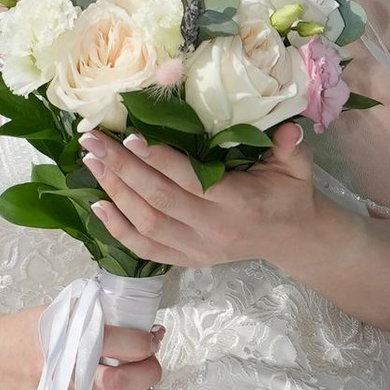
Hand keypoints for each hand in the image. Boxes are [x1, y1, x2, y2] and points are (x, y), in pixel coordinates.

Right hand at [0, 303, 162, 389]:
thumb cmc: (23, 332)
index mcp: (60, 340)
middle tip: (152, 365)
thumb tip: (141, 327)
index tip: (153, 338)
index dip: (143, 342)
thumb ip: (93, 317)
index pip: (114, 342)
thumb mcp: (56, 312)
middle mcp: (57, 375)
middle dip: (146, 374)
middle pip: (114, 383)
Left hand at [82, 120, 323, 275]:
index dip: (159, 160)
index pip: (190, 181)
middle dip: (121, 168)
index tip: (131, 136)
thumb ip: (290, 147)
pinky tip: (98, 207)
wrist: (291, 237)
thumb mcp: (297, 167)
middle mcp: (213, 229)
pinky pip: (146, 249)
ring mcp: (197, 249)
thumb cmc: (289, 193)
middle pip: (158, 199)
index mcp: (238, 202)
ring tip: (91, 162)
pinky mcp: (188, 260)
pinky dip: (118, 230)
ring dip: (115, 192)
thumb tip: (289, 129)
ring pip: (146, 224)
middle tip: (92, 141)